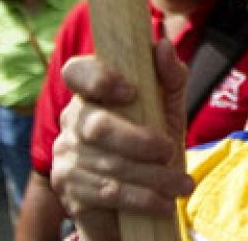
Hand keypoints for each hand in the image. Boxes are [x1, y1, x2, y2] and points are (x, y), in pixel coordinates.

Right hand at [51, 40, 192, 240]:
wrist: (142, 200)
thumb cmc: (154, 146)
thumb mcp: (168, 110)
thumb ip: (169, 78)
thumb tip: (162, 45)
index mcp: (92, 93)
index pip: (77, 72)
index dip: (99, 78)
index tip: (130, 91)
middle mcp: (72, 120)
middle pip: (97, 125)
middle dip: (139, 140)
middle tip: (169, 150)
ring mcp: (66, 155)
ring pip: (107, 163)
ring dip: (152, 176)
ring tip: (181, 185)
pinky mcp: (68, 189)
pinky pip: (106, 192)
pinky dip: (141, 198)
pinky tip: (163, 203)